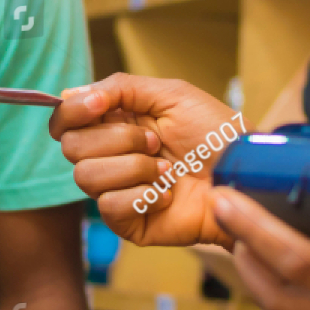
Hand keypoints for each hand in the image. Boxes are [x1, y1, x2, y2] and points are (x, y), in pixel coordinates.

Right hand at [47, 73, 242, 247]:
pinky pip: (108, 207)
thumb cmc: (216, 134)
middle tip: (155, 141)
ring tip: (167, 170)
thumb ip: (119, 88)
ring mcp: (116, 190)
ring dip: (134, 168)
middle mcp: (109, 156)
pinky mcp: (127, 222)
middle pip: (71, 147)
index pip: (65, 120)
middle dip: (117, 139)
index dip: (72, 113)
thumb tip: (69, 95)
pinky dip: (142, 197)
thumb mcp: (171, 94)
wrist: (244, 176)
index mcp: (114, 123)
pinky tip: (167, 195)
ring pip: (86, 177)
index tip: (100, 106)